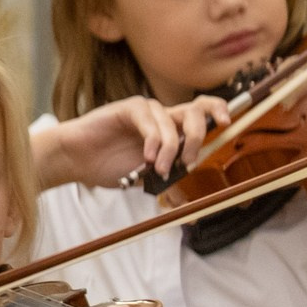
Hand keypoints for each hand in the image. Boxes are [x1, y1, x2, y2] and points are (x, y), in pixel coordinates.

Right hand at [38, 95, 232, 186]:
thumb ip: (168, 178)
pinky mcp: (129, 108)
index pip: (203, 112)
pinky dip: (154, 143)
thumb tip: (185, 198)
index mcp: (172, 129)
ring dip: (171, 150)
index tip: (229, 122)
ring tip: (157, 168)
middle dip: (198, 137)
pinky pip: (151, 122)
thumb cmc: (110, 166)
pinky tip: (145, 158)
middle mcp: (163, 116)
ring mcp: (147, 111)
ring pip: (174, 122)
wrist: (77, 161)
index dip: (220, 111)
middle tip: (188, 161)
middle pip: (196, 110)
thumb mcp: (147, 176)